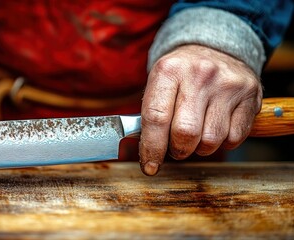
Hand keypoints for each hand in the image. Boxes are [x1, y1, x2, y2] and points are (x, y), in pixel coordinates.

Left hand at [140, 44, 262, 174]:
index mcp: (169, 70)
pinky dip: (222, 143)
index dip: (151, 148)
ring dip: (200, 148)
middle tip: (176, 148)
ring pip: (211, 140)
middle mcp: (199, 74)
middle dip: (178, 150)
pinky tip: (215, 128)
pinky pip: (234, 138)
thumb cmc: (180, 75)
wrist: (213, 48)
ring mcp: (227, 84)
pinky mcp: (250, 94)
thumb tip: (148, 154)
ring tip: (196, 135)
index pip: (156, 117)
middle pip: (185, 134)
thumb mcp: (159, 83)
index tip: (149, 166)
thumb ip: (151, 115)